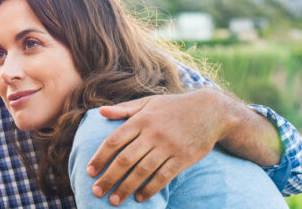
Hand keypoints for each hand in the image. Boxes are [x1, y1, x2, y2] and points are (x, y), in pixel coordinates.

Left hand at [86, 89, 228, 205]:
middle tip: (96, 192)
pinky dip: (150, 189)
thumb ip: (124, 109)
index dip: (100, 157)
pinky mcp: (184, 158)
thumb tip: (100, 113)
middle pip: (125, 159)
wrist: (211, 111)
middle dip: (109, 177)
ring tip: (114, 200)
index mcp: (141, 119)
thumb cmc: (174, 107)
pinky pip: (163, 177)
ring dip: (126, 188)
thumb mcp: (148, 102)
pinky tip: (140, 198)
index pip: (114, 141)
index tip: (90, 171)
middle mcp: (153, 133)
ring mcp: (169, 146)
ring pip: (142, 171)